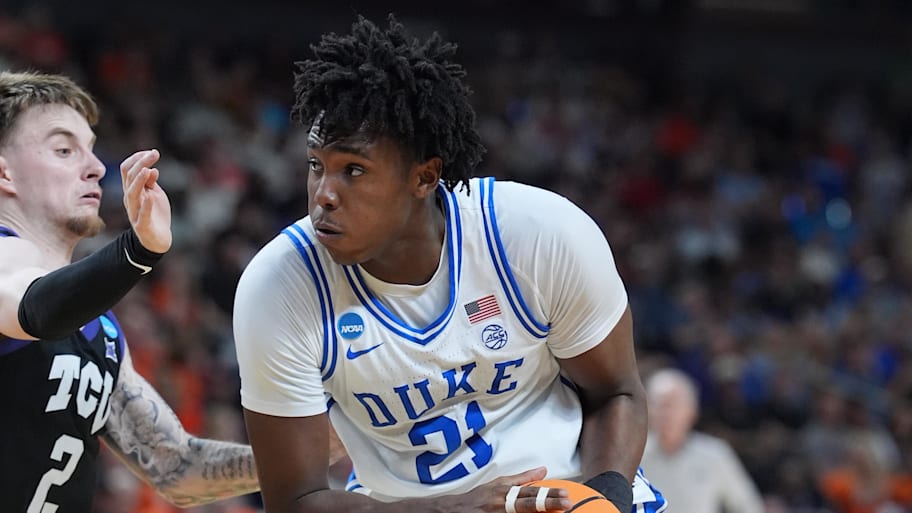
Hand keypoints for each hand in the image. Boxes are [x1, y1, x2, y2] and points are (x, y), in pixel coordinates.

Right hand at [120, 149, 171, 253]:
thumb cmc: (155, 213)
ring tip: (148, 170)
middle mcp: (130, 199)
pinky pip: (142, 215)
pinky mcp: (142, 225)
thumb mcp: (154, 194)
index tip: (152, 152)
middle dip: (141, 163)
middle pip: (129, 177)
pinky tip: (150, 197)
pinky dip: (146, 205)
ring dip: (139, 181)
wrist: (157, 239)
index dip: (137, 158)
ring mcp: (135, 212)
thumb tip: (151, 168)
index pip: (127, 169)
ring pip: (132, 194)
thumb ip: (150, 182)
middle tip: (154, 154)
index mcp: (132, 190)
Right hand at [436, 467, 571, 512]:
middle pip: (529, 504)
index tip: (564, 493)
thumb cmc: (480, 496)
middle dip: (549, 504)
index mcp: (505, 491)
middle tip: (567, 503)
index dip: (548, 493)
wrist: (456, 509)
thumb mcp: (500, 483)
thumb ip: (523, 478)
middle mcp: (502, 504)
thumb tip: (543, 469)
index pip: (531, 492)